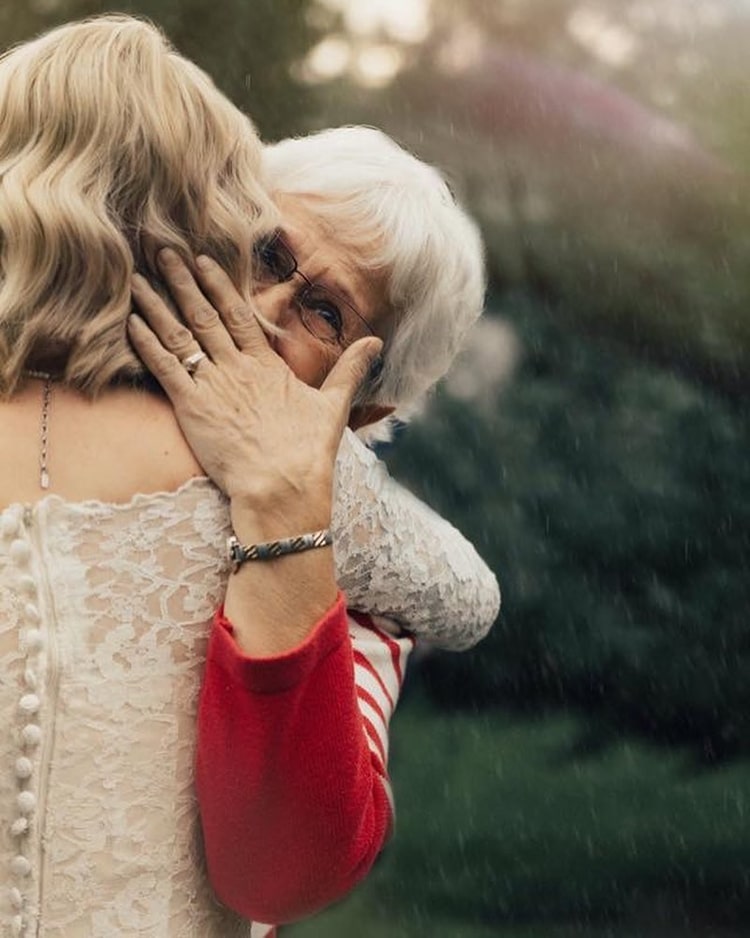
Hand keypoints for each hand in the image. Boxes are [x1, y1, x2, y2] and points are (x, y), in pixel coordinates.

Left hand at [128, 250, 381, 523]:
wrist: (281, 485)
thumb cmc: (307, 452)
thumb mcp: (334, 406)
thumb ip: (350, 369)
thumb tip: (376, 342)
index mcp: (266, 365)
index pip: (238, 314)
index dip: (219, 285)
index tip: (202, 260)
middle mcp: (236, 368)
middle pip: (204, 315)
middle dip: (182, 281)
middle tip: (162, 250)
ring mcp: (212, 385)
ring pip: (179, 335)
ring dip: (158, 305)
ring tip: (138, 278)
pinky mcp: (191, 407)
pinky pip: (164, 367)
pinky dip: (146, 343)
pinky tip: (131, 321)